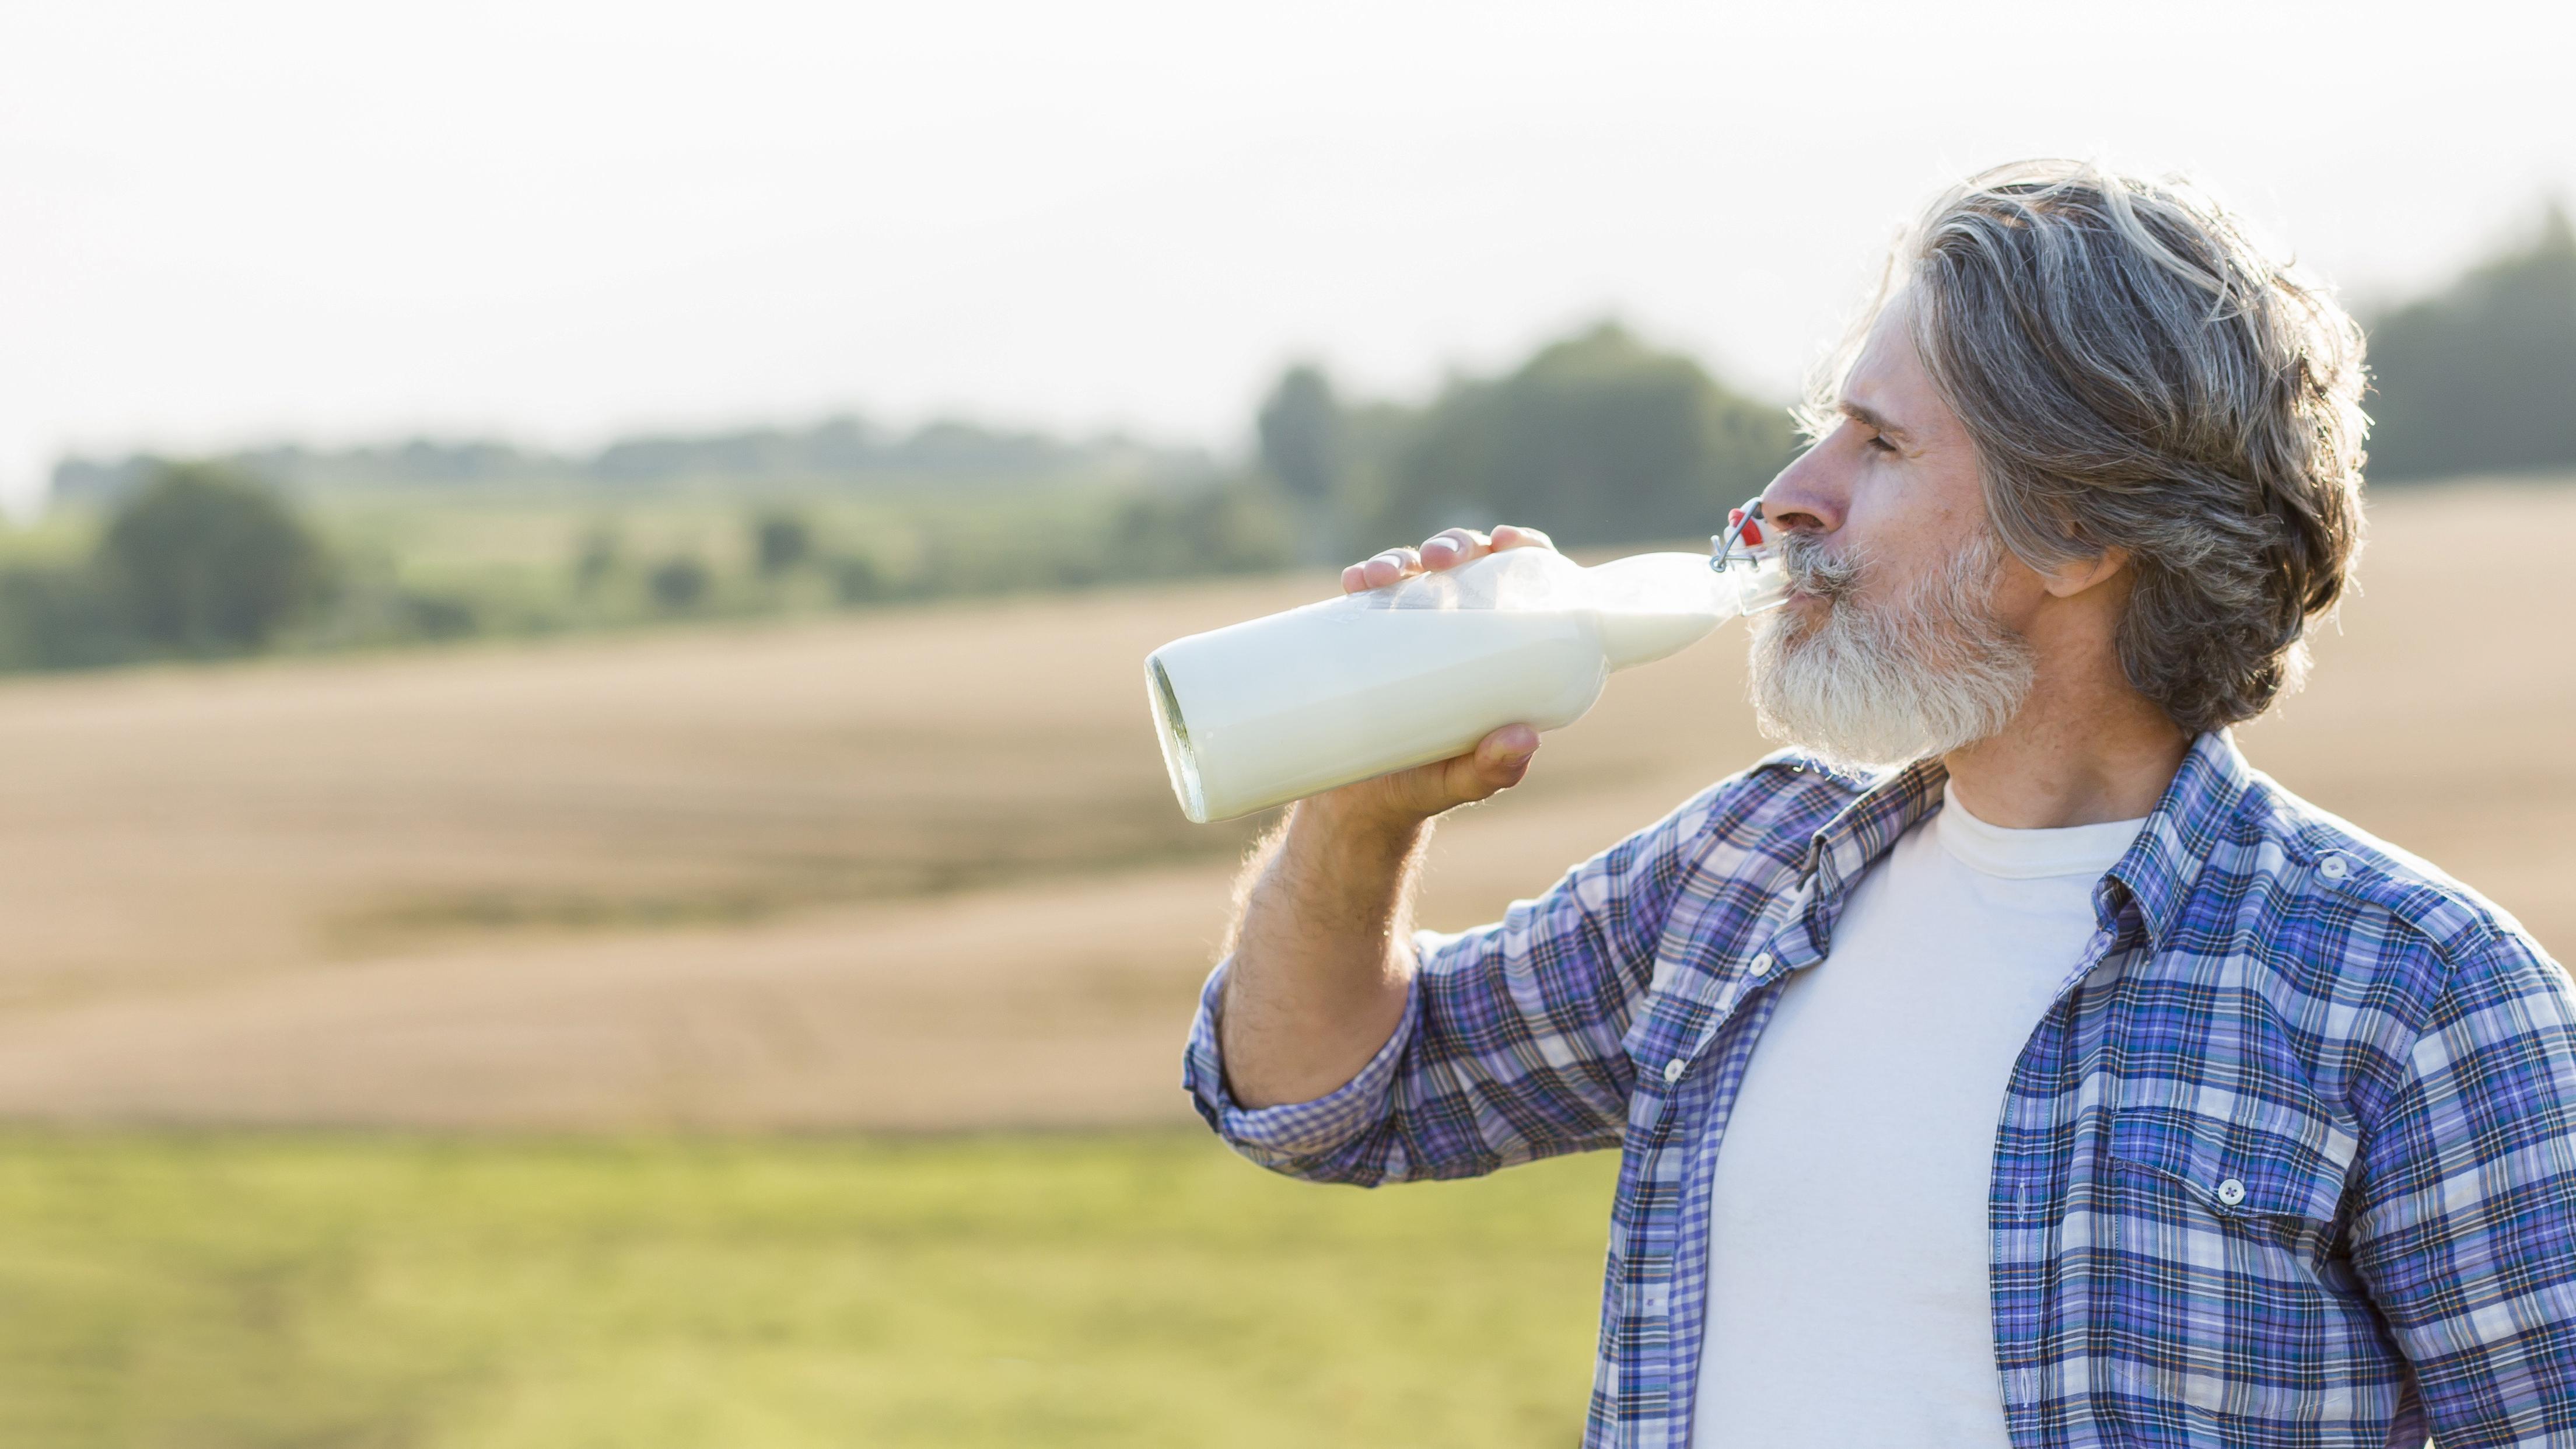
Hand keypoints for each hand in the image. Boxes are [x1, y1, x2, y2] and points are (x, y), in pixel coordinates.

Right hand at [1309, 524, 1559, 828]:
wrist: (1356, 806)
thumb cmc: (1423, 789)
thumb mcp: (1460, 782)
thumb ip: (1492, 770)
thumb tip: (1523, 740)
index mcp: (1498, 653)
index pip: (1521, 584)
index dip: (1520, 549)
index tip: (1507, 541)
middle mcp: (1456, 631)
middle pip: (1466, 566)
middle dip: (1454, 546)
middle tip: (1440, 560)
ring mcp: (1407, 631)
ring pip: (1412, 573)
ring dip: (1401, 558)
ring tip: (1385, 575)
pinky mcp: (1363, 639)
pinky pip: (1366, 598)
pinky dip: (1362, 580)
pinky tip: (1355, 582)